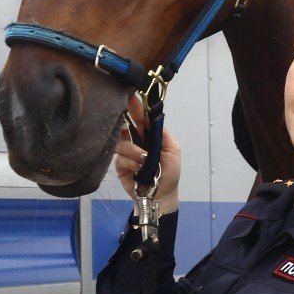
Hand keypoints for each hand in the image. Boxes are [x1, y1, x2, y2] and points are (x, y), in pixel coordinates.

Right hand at [113, 94, 180, 212]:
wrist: (160, 195)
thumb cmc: (169, 173)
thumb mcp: (173, 150)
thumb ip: (163, 133)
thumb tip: (151, 118)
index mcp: (149, 134)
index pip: (140, 117)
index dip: (134, 107)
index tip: (130, 98)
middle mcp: (136, 140)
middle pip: (124, 125)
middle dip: (125, 123)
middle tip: (127, 123)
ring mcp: (126, 152)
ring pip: (121, 142)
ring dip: (133, 150)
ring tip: (144, 160)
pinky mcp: (120, 164)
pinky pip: (120, 157)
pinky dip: (130, 162)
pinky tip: (138, 170)